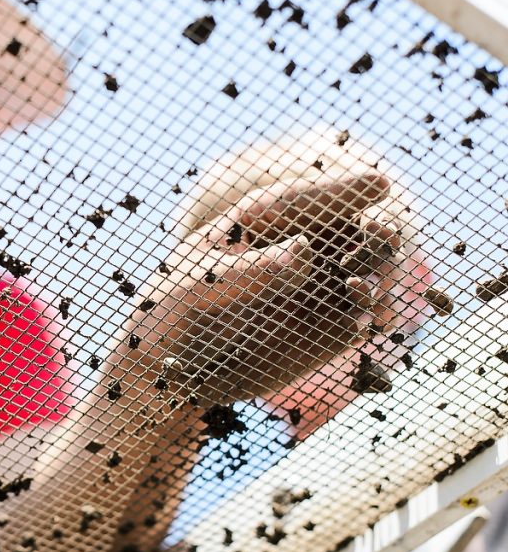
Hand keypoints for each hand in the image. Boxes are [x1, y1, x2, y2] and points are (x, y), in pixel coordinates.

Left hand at [133, 168, 406, 406]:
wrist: (171, 369)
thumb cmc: (174, 309)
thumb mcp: (200, 283)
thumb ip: (250, 269)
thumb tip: (303, 250)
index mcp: (263, 222)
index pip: (308, 199)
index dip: (343, 190)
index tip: (379, 183)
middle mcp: (300, 249)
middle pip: (354, 231)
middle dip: (376, 233)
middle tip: (378, 237)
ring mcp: (316, 290)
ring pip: (368, 273)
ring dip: (380, 276)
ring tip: (363, 289)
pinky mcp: (325, 331)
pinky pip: (360, 320)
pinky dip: (369, 319)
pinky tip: (364, 323)